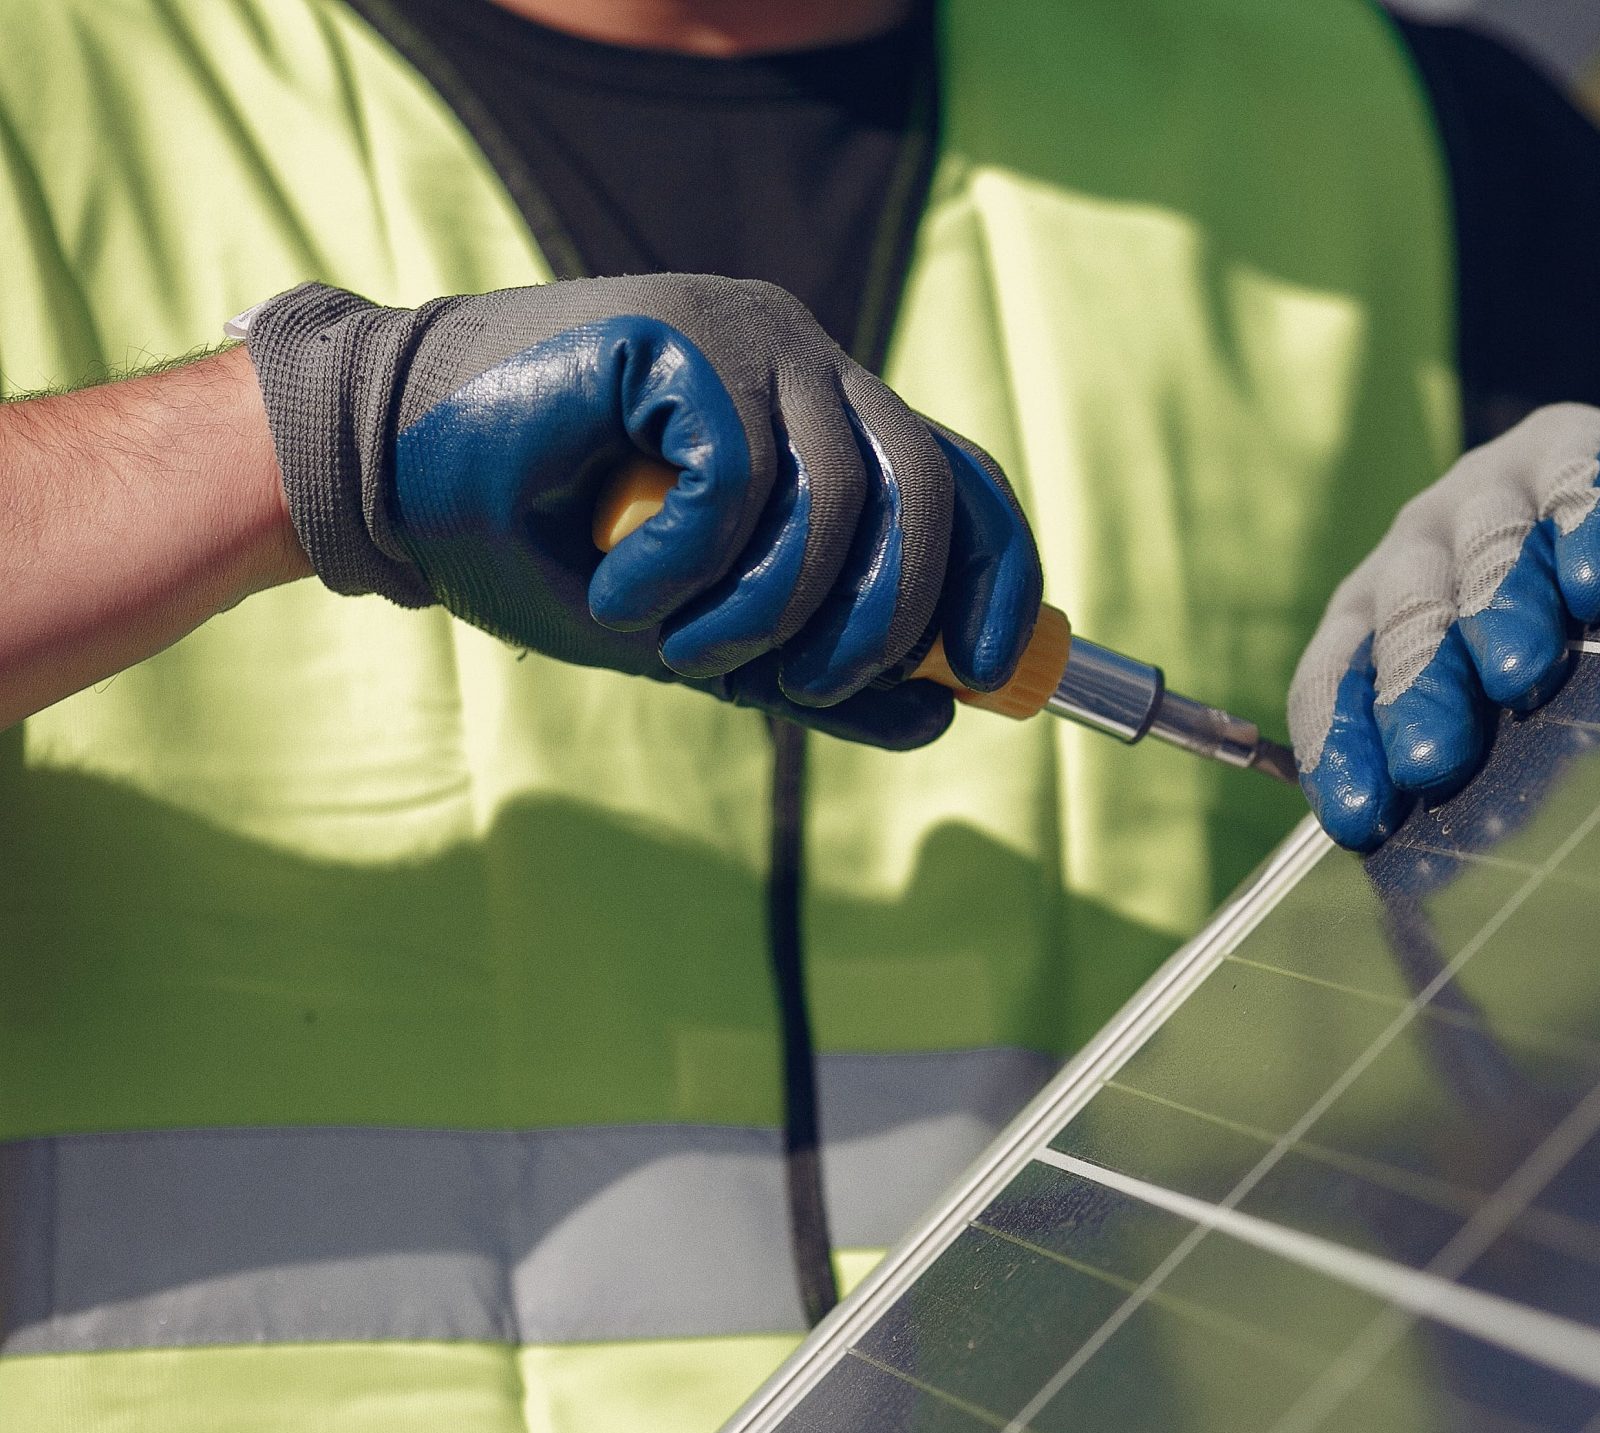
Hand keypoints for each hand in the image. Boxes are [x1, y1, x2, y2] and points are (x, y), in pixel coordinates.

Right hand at [242, 276, 1039, 746]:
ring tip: (679, 651)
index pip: (960, 482)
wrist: (382, 478)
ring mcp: (746, 335)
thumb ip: (814, 668)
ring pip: (837, 499)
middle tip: (802, 686)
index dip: (999, 578)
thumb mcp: (698, 630)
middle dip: (886, 618)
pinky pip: (742, 479)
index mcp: (823, 414)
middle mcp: (803, 361)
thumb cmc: (538, 547)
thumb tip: (941, 715)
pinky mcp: (681, 332)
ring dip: (765, 612)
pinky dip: (691, 567)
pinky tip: (623, 592)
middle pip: (927, 491)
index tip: (993, 676)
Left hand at [1287, 404, 1599, 850]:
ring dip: (1497, 607)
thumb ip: (1456, 773)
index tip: (1362, 818)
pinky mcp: (1573, 445)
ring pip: (1485, 549)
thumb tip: (1425, 885)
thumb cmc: (1547, 651)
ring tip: (1519, 670)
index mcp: (1371, 615)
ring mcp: (1491, 489)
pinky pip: (1572, 477)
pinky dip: (1583, 520)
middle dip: (1417, 688)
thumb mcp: (1487, 716)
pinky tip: (1596, 575)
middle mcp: (1417, 546)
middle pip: (1406, 617)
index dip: (1342, 744)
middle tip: (1432, 755)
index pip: (1334, 678)